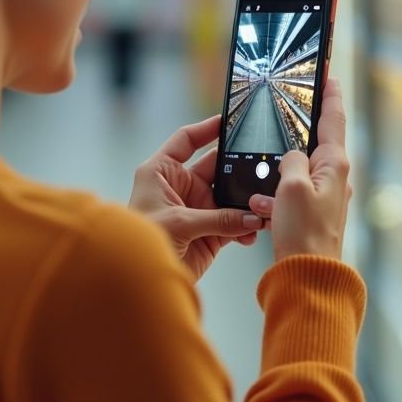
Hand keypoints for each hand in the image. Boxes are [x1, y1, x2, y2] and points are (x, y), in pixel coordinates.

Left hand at [130, 116, 264, 279]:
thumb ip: (218, 219)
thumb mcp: (179, 223)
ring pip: (229, 197)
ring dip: (246, 201)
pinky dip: (246, 227)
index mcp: (162, 172)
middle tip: (262, 166)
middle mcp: (181, 187)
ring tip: (265, 202)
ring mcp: (196, 210)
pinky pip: (234, 224)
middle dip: (239, 168)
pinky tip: (256, 229)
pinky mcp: (208, 234)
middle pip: (216, 167)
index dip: (207, 128)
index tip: (229, 120)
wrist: (137, 282)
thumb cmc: (142, 243)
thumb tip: (252, 217)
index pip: (186, 140)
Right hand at [248, 78, 351, 260]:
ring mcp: (324, 195)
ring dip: (273, 180)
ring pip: (292, 172)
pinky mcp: (311, 212)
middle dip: (286, 144)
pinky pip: (286, 195)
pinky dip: (272, 199)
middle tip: (275, 132)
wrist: (307, 276)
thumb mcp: (291, 186)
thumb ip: (290, 160)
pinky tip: (262, 212)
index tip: (328, 72)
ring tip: (263, 200)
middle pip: (310, 145)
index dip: (329, 93)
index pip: (333, 118)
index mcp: (334, 164)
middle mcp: (334, 177)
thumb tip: (291, 156)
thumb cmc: (304, 233)